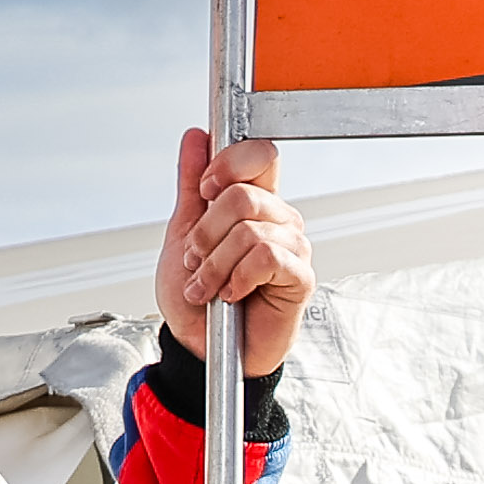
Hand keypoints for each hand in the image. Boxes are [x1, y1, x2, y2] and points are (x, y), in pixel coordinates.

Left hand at [158, 130, 314, 378]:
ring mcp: (293, 247)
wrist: (199, 346)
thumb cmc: (197, 297)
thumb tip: (197, 137)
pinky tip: (232, 294)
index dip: (228, 164)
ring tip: (208, 285)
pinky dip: (238, 278)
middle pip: (244, 195)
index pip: (259, 155)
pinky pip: (267, 258)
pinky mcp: (300, 277)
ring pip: (250, 231)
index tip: (205, 190)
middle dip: (207, 232)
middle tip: (198, 258)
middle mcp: (279, 220)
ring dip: (215, 264)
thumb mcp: (183, 233)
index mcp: (255, 203)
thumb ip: (192, 186)